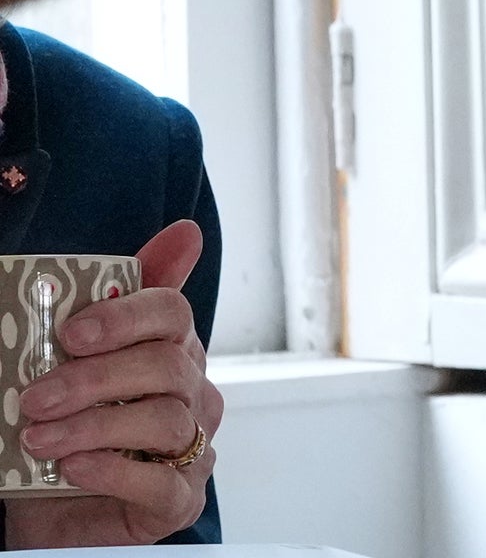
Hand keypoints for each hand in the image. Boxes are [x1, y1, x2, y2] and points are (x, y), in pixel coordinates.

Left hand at [7, 222, 219, 545]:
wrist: (52, 510)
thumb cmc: (72, 429)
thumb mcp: (80, 365)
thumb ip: (112, 304)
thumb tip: (185, 232)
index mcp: (173, 353)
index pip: (173, 314)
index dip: (125, 317)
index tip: (71, 332)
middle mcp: (194, 396)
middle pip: (167, 367)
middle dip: (96, 379)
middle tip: (35, 395)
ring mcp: (194, 449)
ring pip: (166, 422)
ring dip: (94, 426)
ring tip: (37, 438)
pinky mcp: (180, 501)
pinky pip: (162, 482)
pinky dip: (113, 471)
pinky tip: (72, 466)